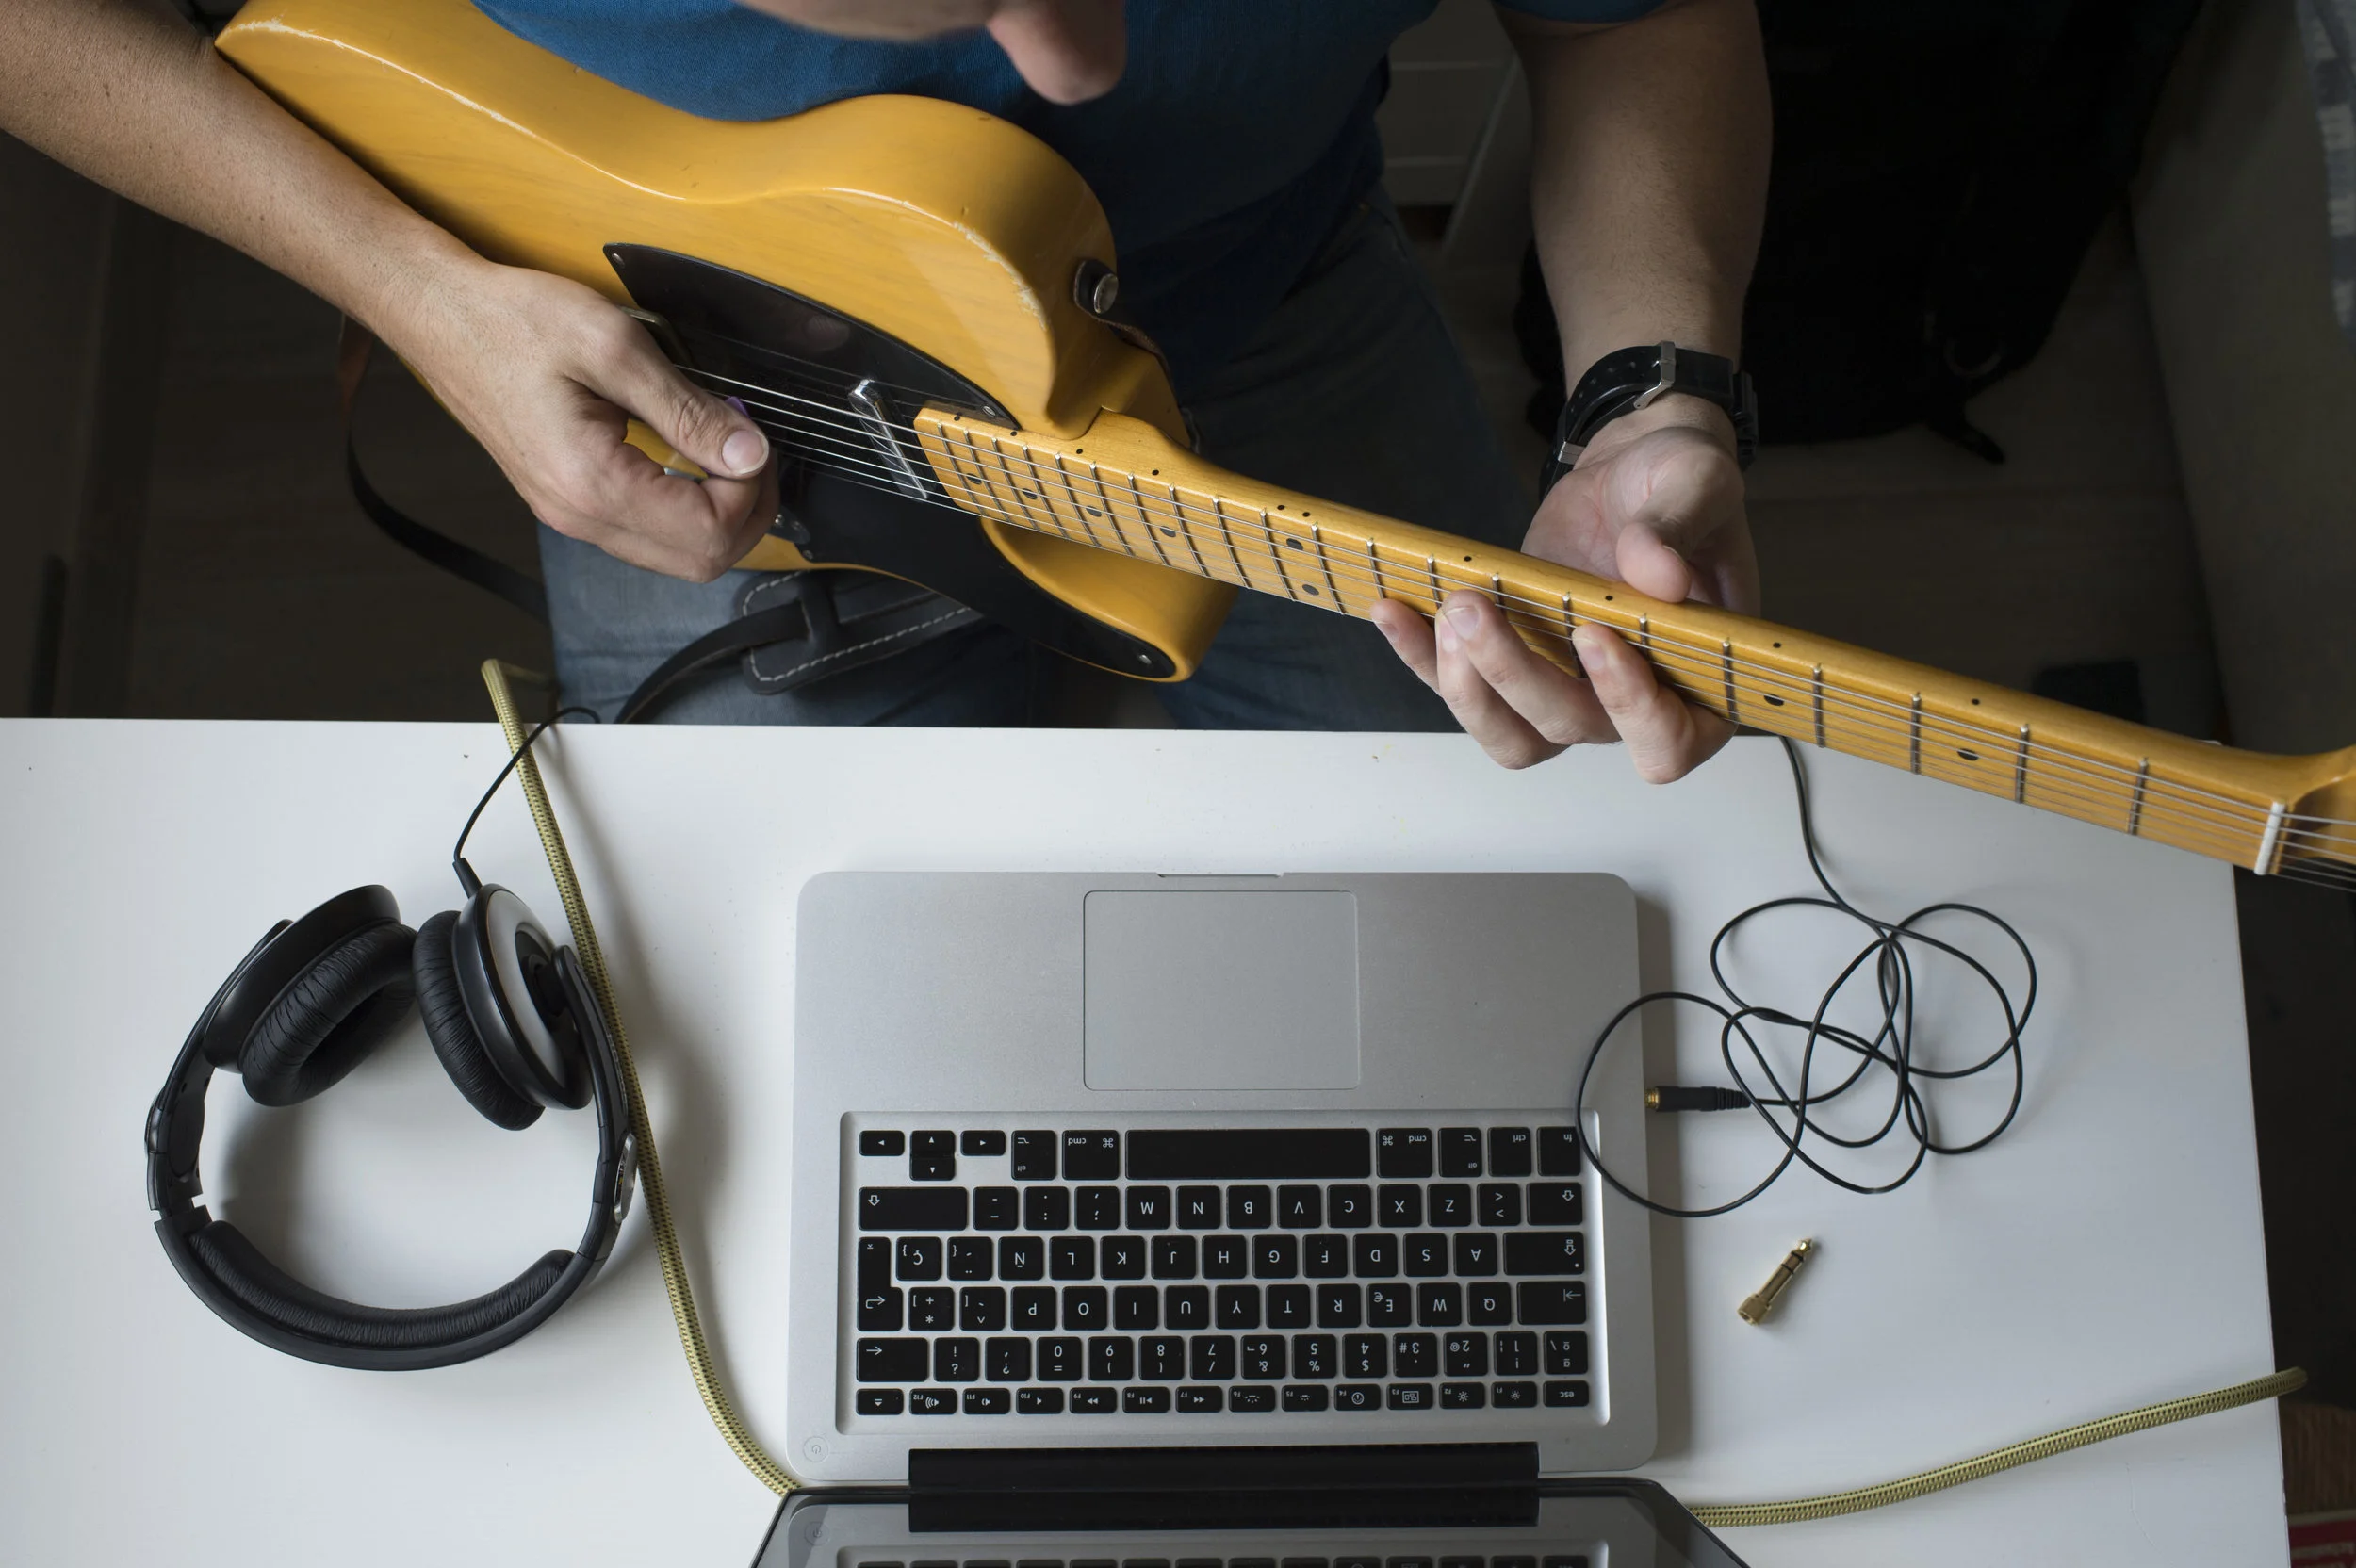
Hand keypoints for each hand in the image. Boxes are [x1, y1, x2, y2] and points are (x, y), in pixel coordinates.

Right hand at [395, 258, 775, 580]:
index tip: (755, 440)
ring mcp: (571, 516)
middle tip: (754, 453)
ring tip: (726, 451)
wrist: (442, 318)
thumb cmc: (512, 321)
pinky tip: (692, 460)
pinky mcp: (569, 503)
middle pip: (699, 562)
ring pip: (676, 556)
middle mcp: (580, 516)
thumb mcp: (615, 347)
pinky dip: (687, 509)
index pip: (708, 533)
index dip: (751, 492)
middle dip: (746, 514)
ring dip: (718, 514)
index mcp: (591, 483)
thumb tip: (748, 454)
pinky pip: (647, 533)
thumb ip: (687, 410)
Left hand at [1373, 395, 1759, 779]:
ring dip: (1467, 686)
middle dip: (1516, 674)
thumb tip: (1658, 573)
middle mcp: (1633, 705)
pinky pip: (1465, 690)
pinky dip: (1423, 659)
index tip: (1593, 634)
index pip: (1669, 739)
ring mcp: (1570, 692)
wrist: (1630, 471)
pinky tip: (1394, 611)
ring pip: (1512, 735)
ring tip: (1448, 611)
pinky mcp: (1516, 669)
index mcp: (1701, 681)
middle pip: (1571, 727)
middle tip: (1476, 606)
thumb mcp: (1698, 485)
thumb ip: (1679, 528)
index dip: (1630, 706)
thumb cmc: (1680, 485)